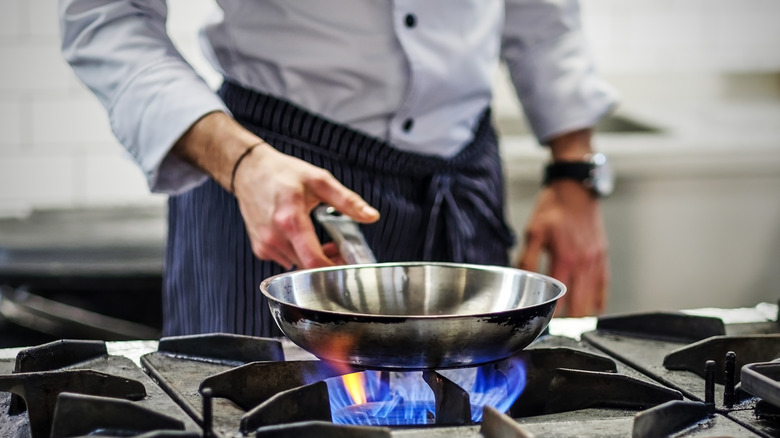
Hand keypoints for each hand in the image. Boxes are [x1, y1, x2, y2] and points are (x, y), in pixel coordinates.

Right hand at [233, 144, 377, 268]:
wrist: (248, 171)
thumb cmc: (282, 173)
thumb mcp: (319, 180)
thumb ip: (347, 201)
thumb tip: (371, 216)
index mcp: (290, 220)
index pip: (314, 261)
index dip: (334, 269)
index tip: (348, 265)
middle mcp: (274, 237)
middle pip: (308, 267)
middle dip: (328, 263)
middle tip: (340, 250)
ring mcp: (265, 245)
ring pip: (297, 267)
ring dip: (312, 260)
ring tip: (323, 243)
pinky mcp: (260, 249)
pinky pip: (285, 261)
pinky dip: (298, 256)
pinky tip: (303, 241)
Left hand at [515, 180, 608, 316]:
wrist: (576, 189)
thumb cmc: (554, 208)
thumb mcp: (533, 231)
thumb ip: (527, 258)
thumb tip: (519, 279)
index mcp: (565, 258)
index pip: (560, 297)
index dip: (554, 315)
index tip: (546, 326)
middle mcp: (584, 263)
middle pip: (580, 305)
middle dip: (570, 322)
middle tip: (559, 332)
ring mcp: (596, 261)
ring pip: (594, 298)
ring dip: (584, 314)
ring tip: (572, 327)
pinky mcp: (603, 256)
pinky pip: (603, 286)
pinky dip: (597, 300)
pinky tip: (591, 310)